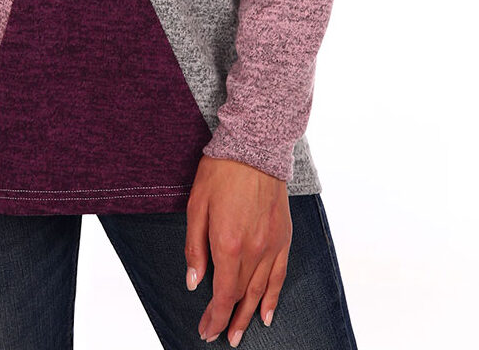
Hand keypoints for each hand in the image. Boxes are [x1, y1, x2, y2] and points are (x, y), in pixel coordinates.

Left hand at [185, 155, 291, 344]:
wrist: (254, 147)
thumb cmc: (221, 172)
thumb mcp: (196, 206)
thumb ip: (194, 247)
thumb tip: (194, 281)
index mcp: (228, 244)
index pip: (222, 295)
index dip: (214, 317)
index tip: (206, 330)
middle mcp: (253, 251)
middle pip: (241, 296)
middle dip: (229, 320)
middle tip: (220, 337)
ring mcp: (272, 245)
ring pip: (261, 291)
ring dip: (250, 315)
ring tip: (241, 333)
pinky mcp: (284, 237)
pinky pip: (280, 275)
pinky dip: (273, 297)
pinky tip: (267, 312)